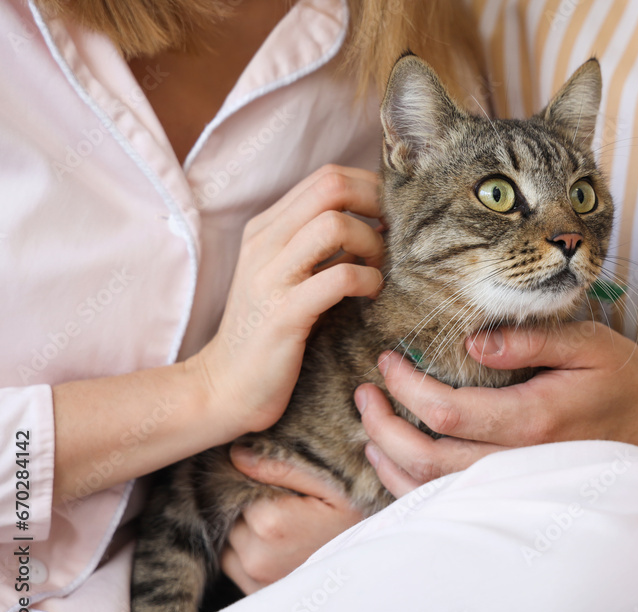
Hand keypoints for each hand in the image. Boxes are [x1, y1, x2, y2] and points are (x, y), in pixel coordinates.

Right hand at [190, 165, 383, 438]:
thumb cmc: (270, 333)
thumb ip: (321, 248)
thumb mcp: (290, 277)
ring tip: (379, 269)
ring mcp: (270, 276)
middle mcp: (264, 243)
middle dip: (376, 203)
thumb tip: (378, 225)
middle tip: (394, 235)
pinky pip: (337, 277)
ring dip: (372, 243)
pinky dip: (366, 280)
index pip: (326, 178)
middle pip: (331, 186)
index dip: (369, 188)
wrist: (224, 388)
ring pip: (334, 224)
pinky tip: (370, 294)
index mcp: (266, 228)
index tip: (390, 216)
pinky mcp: (283, 314)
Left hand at [221, 445, 363, 593]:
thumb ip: (281, 467)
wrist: (375, 567)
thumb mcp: (329, 484)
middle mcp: (257, 557)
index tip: (282, 483)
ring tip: (284, 524)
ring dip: (247, 527)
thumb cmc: (358, 519)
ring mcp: (255, 580)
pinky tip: (279, 544)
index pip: (237, 486)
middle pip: (233, 513)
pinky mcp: (255, 593)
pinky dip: (248, 549)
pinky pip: (233, 562)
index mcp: (272, 524)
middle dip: (251, 504)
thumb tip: (236, 454)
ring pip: (230, 537)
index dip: (256, 478)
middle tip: (288, 503)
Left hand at [357, 321, 637, 534]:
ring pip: (431, 492)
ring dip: (389, 460)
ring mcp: (515, 489)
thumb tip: (471, 343)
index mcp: (531, 421)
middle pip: (426, 460)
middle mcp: (518, 464)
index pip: (445, 411)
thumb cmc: (624, 384)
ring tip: (368, 427)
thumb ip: (528, 340)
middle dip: (382, 425)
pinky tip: (396, 463)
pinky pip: (450, 505)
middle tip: (364, 392)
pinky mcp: (514, 499)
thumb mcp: (588, 344)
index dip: (405, 387)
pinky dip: (412, 488)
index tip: (388, 361)